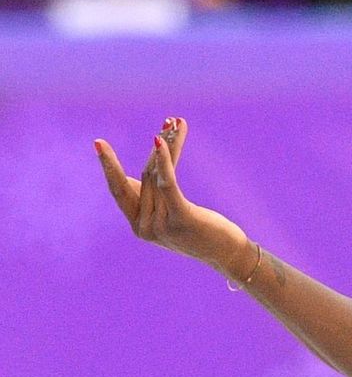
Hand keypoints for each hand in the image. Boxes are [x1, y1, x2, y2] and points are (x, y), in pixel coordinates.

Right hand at [95, 117, 254, 278]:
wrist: (229, 256)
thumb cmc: (203, 231)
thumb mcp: (173, 214)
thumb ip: (153, 198)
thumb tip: (145, 169)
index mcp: (138, 227)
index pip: (120, 189)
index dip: (109, 166)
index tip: (98, 142)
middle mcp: (144, 228)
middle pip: (144, 176)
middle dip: (156, 148)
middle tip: (168, 120)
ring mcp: (160, 226)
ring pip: (157, 176)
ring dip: (168, 146)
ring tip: (177, 122)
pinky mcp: (180, 219)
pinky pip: (166, 184)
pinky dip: (163, 160)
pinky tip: (160, 141)